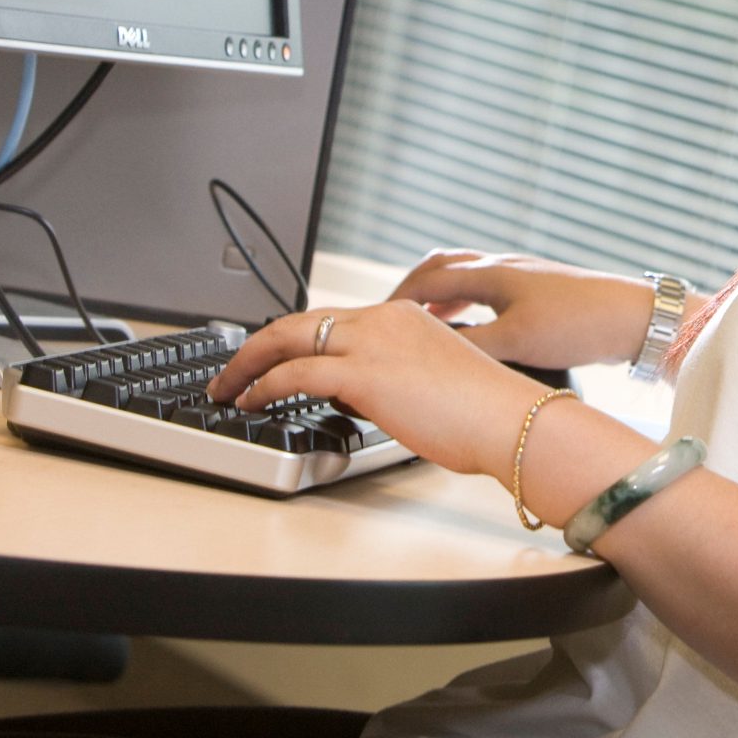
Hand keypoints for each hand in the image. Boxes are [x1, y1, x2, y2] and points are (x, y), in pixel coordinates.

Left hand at [205, 302, 538, 478]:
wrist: (511, 421)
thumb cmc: (485, 414)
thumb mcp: (431, 380)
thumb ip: (389, 377)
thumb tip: (352, 396)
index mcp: (402, 316)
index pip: (330, 319)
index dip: (290, 339)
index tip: (268, 359)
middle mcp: (383, 318)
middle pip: (298, 320)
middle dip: (254, 346)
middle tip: (230, 371)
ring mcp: (372, 341)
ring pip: (287, 337)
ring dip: (247, 364)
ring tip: (226, 388)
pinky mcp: (364, 372)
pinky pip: (296, 372)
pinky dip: (264, 385)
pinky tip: (251, 401)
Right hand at [388, 248, 656, 370]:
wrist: (633, 317)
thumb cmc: (579, 323)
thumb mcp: (515, 342)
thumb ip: (467, 346)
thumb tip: (426, 353)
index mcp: (491, 273)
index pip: (427, 279)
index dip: (396, 300)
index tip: (374, 319)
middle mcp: (503, 265)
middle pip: (442, 265)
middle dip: (412, 287)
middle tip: (390, 312)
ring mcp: (523, 274)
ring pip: (467, 273)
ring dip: (441, 292)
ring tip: (425, 317)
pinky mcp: (540, 288)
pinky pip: (488, 286)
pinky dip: (468, 300)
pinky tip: (475, 321)